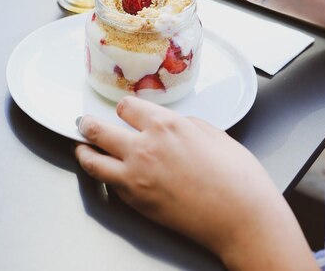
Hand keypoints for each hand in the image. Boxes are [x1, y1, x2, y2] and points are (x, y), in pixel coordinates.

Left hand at [75, 97, 314, 269]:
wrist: (242, 217)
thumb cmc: (236, 176)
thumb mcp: (210, 132)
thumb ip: (182, 124)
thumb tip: (170, 125)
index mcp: (164, 124)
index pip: (126, 107)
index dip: (124, 108)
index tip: (122, 111)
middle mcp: (144, 147)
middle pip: (99, 130)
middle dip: (88, 124)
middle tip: (83, 123)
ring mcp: (135, 177)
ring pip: (93, 160)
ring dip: (84, 151)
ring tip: (82, 148)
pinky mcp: (136, 202)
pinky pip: (110, 184)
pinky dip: (104, 176)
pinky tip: (105, 172)